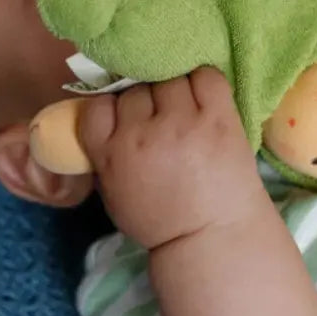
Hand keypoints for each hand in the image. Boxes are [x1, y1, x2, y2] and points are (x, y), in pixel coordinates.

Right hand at [79, 68, 268, 249]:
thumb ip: (103, 152)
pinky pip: (206, 77)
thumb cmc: (159, 219)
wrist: (210, 238)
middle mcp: (142, 134)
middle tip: (160, 115)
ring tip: (185, 107)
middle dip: (146, 99)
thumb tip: (104, 112)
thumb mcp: (113, 192)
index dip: (113, 105)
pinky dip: (203, 81)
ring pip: (169, 78)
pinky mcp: (218, 119)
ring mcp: (182, 123)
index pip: (99, 105)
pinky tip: (205, 99)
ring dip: (175, 88)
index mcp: (112, 154)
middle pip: (136, 89)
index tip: (127, 116)